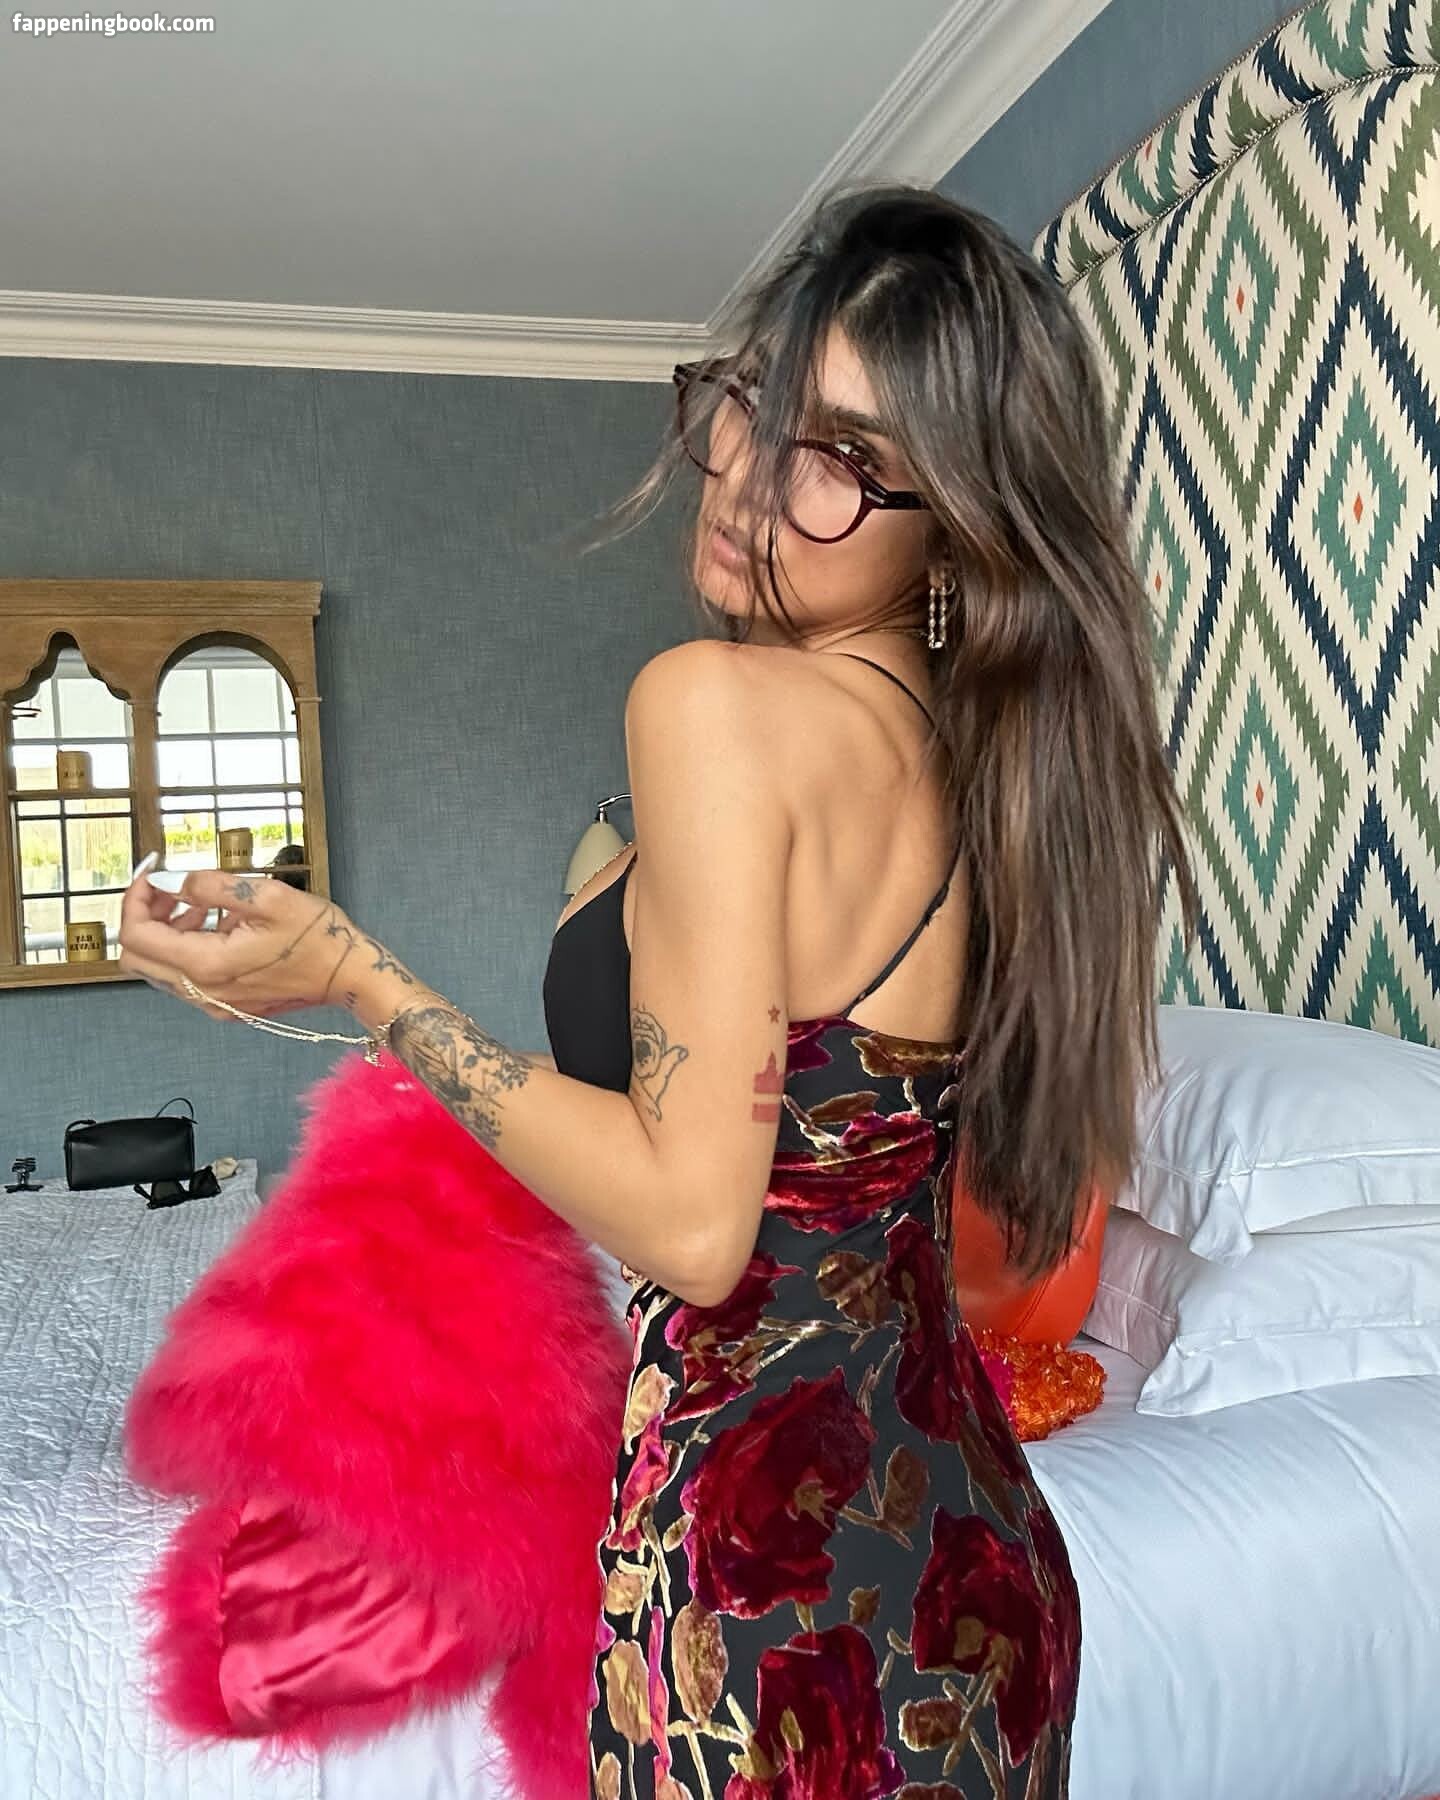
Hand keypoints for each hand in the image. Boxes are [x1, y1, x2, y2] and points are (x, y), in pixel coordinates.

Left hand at [117, 868, 381, 1022]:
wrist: (348, 976)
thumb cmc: (317, 935)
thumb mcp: (267, 895)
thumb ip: (211, 886)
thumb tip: (171, 882)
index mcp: (208, 964)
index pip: (137, 935)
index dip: (135, 898)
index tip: (153, 873)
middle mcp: (203, 992)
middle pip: (137, 958)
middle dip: (144, 916)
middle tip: (169, 888)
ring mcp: (214, 1004)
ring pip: (159, 969)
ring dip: (166, 932)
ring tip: (200, 905)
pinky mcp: (226, 1007)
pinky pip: (184, 979)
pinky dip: (185, 949)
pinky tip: (217, 927)